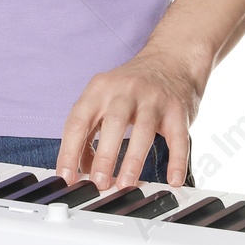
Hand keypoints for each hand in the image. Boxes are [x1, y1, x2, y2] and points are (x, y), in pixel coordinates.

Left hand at [54, 47, 205, 189]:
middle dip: (104, 155)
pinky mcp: (178, 111)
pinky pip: (178, 138)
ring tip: (125, 184)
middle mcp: (125, 90)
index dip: (69, 150)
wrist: (171, 60)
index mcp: (99, 89)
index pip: (78, 121)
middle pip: (112, 123)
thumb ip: (91, 130)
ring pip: (144, 130)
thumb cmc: (131, 86)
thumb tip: (82, 168)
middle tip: (98, 182)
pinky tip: (172, 180)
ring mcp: (153, 99)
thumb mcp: (103, 98)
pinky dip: (176, 161)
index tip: (66, 176)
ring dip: (133, 160)